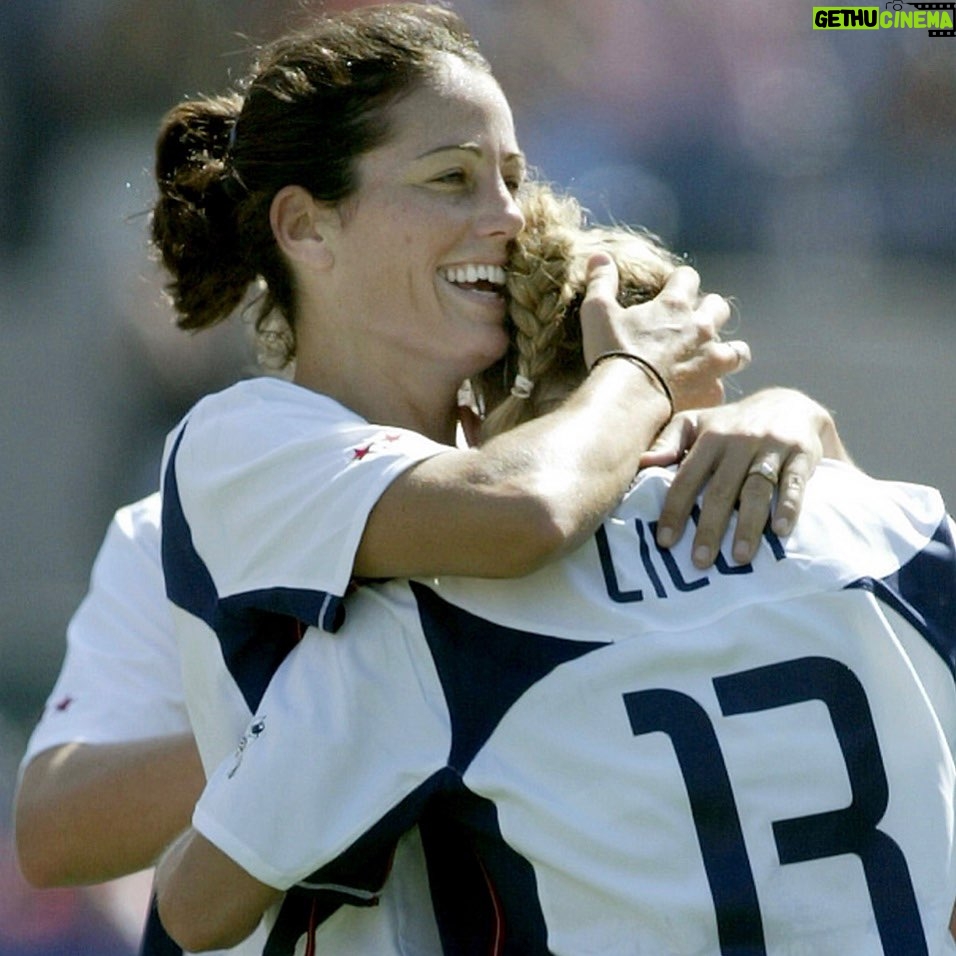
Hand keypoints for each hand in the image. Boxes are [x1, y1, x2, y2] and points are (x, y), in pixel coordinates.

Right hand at [579, 256, 749, 411]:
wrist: (629, 398)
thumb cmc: (613, 352)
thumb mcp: (597, 312)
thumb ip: (601, 281)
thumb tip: (599, 255)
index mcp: (675, 306)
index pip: (688, 277)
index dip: (678, 282)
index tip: (668, 291)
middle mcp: (701, 329)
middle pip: (719, 307)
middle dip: (708, 312)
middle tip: (690, 325)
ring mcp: (712, 361)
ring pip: (738, 349)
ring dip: (726, 350)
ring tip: (710, 359)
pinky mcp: (713, 392)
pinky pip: (722, 388)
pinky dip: (711, 389)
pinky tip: (698, 394)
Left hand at [640, 388, 847, 567]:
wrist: (790, 404)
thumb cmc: (731, 424)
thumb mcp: (697, 423)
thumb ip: (668, 442)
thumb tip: (641, 463)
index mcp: (709, 438)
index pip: (687, 478)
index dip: (675, 510)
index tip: (665, 542)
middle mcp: (738, 441)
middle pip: (721, 490)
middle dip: (709, 528)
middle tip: (700, 561)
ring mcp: (771, 447)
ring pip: (756, 490)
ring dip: (747, 526)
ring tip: (739, 558)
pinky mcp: (801, 453)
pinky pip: (793, 483)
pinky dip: (788, 507)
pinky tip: (780, 531)